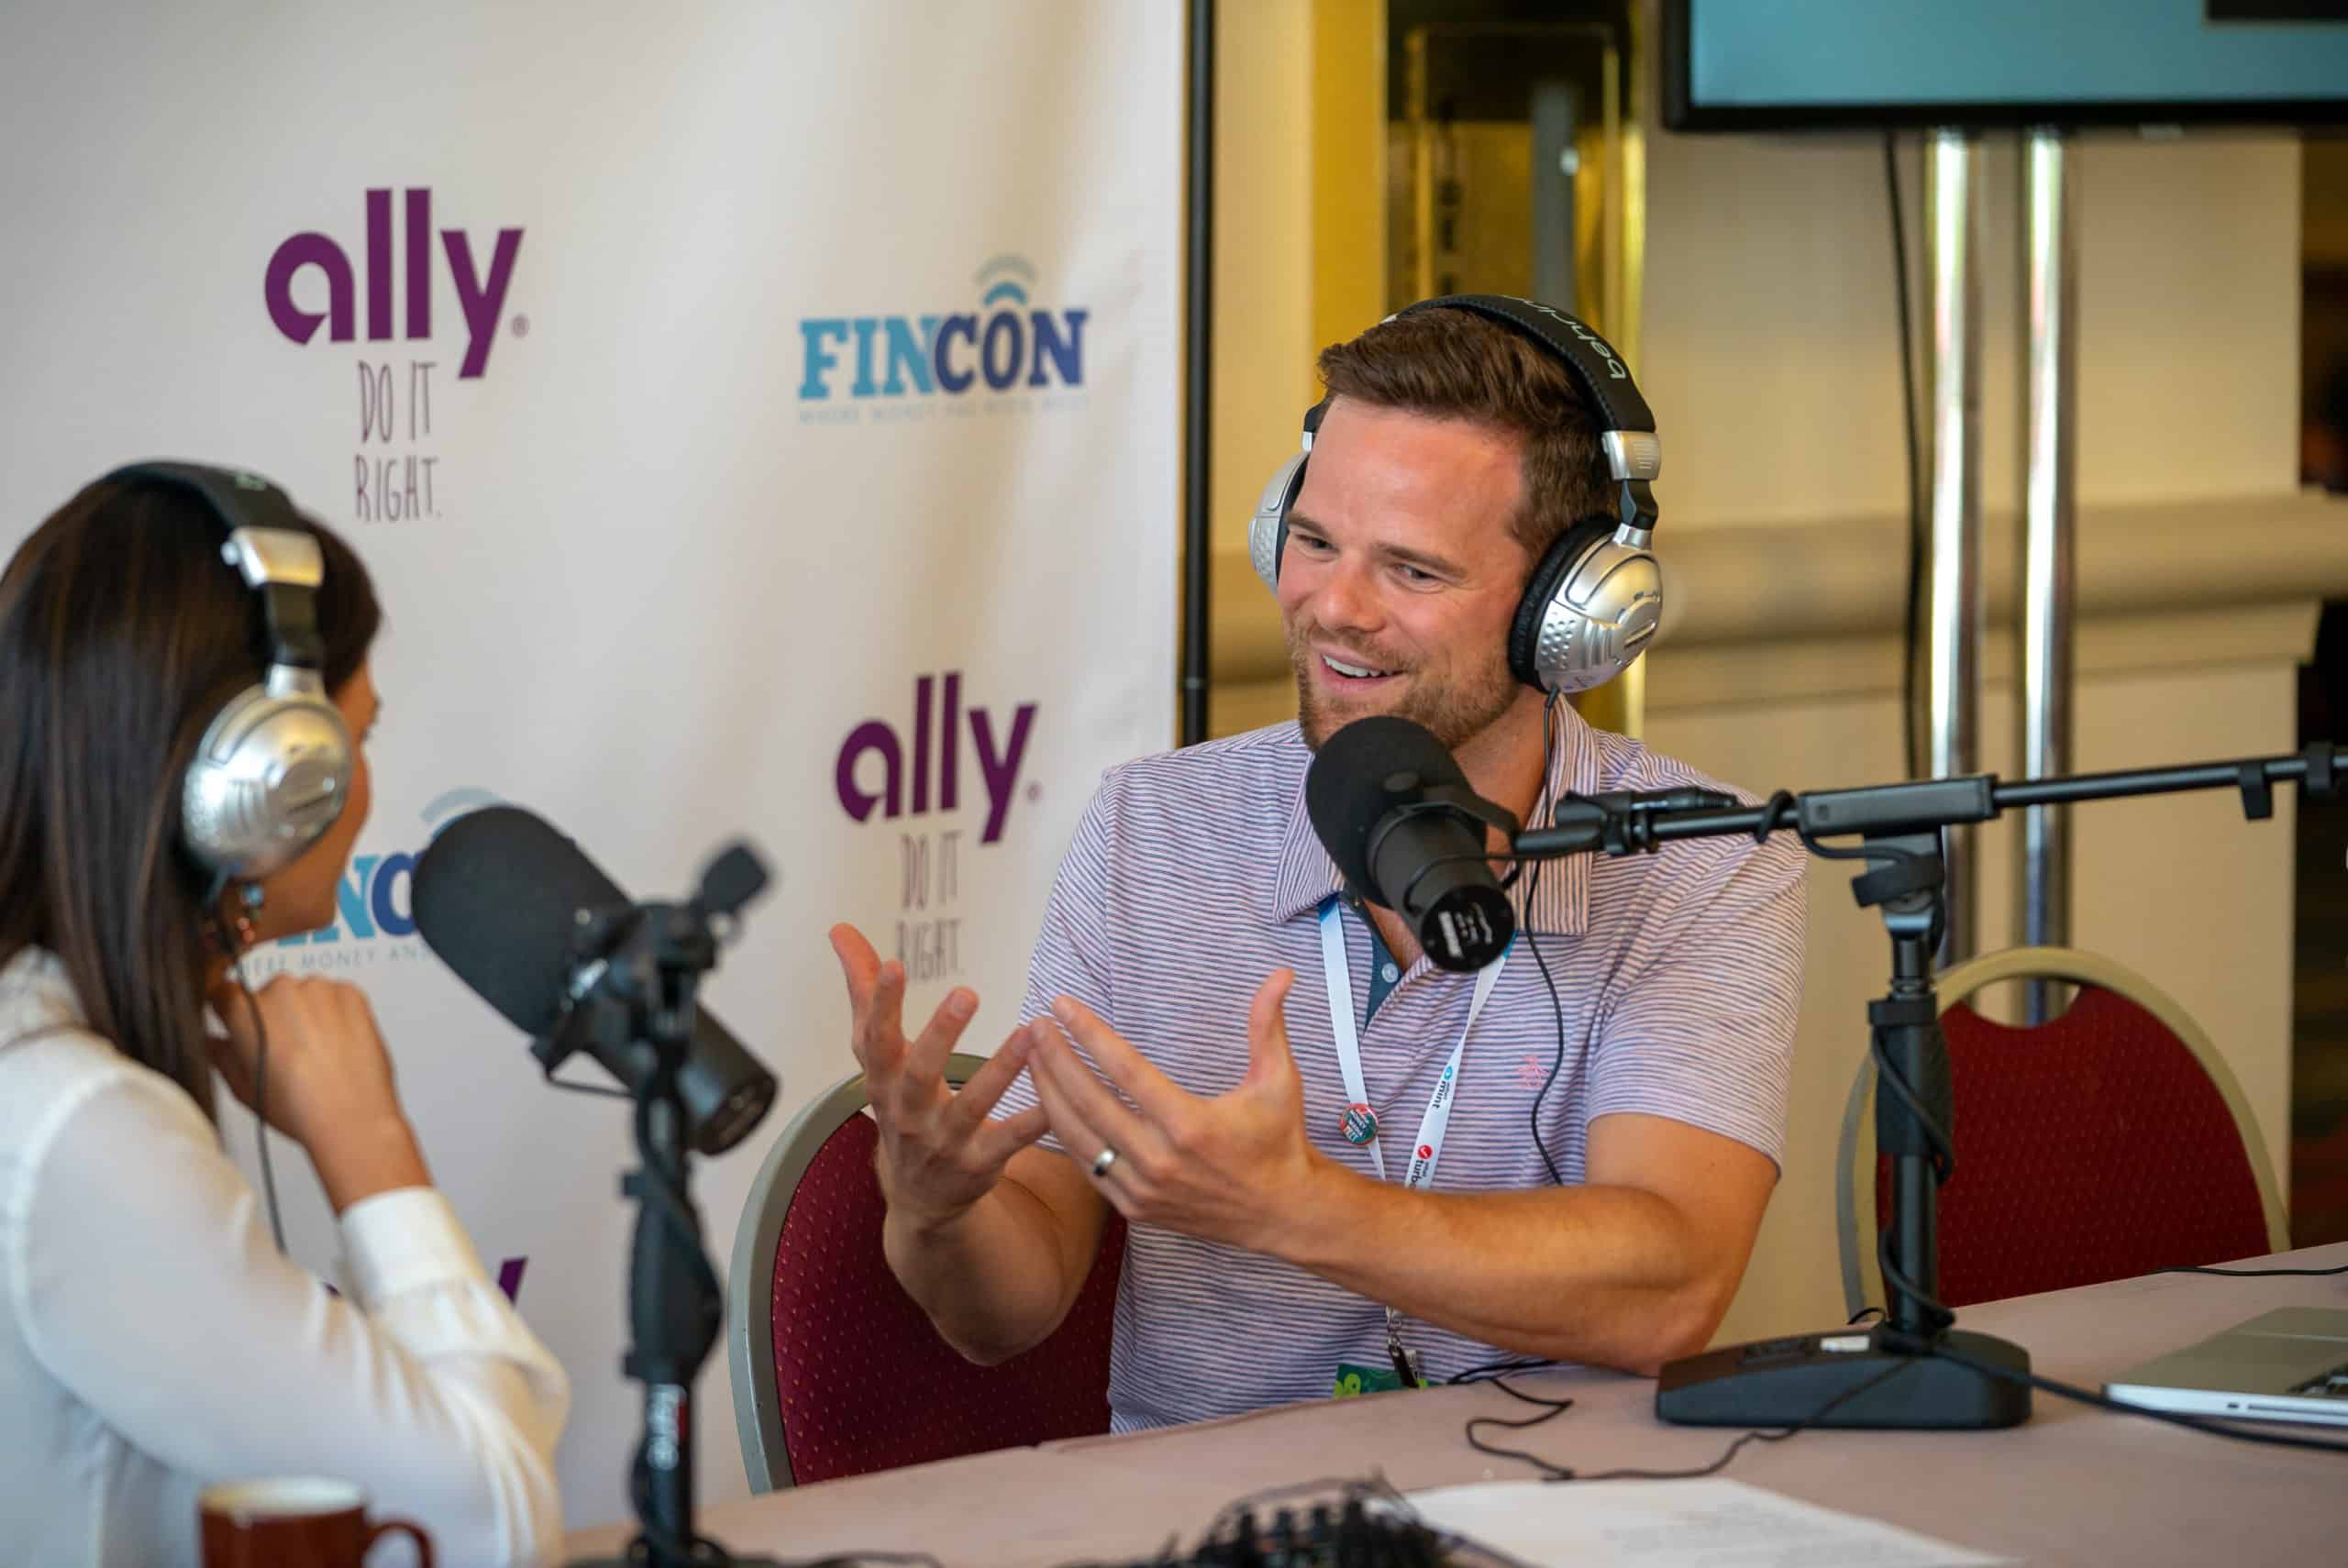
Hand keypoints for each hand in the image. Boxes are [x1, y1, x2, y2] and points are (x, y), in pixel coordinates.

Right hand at [206, 973, 427, 1211]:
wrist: (352, 1115)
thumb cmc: (297, 1108)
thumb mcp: (243, 1088)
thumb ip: (222, 1056)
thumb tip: (213, 1041)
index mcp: (244, 1009)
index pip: (223, 992)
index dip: (230, 1012)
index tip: (238, 1025)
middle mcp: (280, 989)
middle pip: (269, 995)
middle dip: (273, 1017)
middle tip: (285, 1052)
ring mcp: (318, 988)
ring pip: (304, 995)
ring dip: (306, 1013)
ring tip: (317, 1052)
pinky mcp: (351, 992)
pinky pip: (335, 997)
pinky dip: (335, 1014)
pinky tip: (337, 1043)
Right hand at [830, 923, 1049, 1229]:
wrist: (918, 1197)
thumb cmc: (899, 1107)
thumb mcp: (878, 1055)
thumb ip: (864, 992)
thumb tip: (841, 930)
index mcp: (882, 1080)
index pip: (875, 1039)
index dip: (880, 1003)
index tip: (892, 963)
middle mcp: (908, 1112)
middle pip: (918, 1073)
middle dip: (940, 1035)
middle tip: (966, 992)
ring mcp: (944, 1141)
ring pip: (971, 1106)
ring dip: (1001, 1070)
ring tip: (1030, 1031)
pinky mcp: (979, 1164)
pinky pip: (1008, 1141)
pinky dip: (1032, 1122)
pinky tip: (1057, 1098)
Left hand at [1025, 970, 1330, 1255]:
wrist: (1281, 1213)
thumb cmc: (1278, 1139)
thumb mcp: (1279, 1079)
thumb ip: (1269, 1024)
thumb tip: (1281, 974)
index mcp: (1189, 1123)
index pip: (1124, 1069)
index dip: (1089, 1033)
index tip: (1062, 1006)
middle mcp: (1159, 1159)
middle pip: (1087, 1101)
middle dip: (1054, 1059)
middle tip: (1034, 1026)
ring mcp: (1143, 1188)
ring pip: (1077, 1137)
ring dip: (1048, 1095)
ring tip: (1031, 1059)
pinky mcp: (1135, 1209)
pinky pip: (1087, 1168)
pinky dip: (1065, 1135)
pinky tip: (1050, 1106)